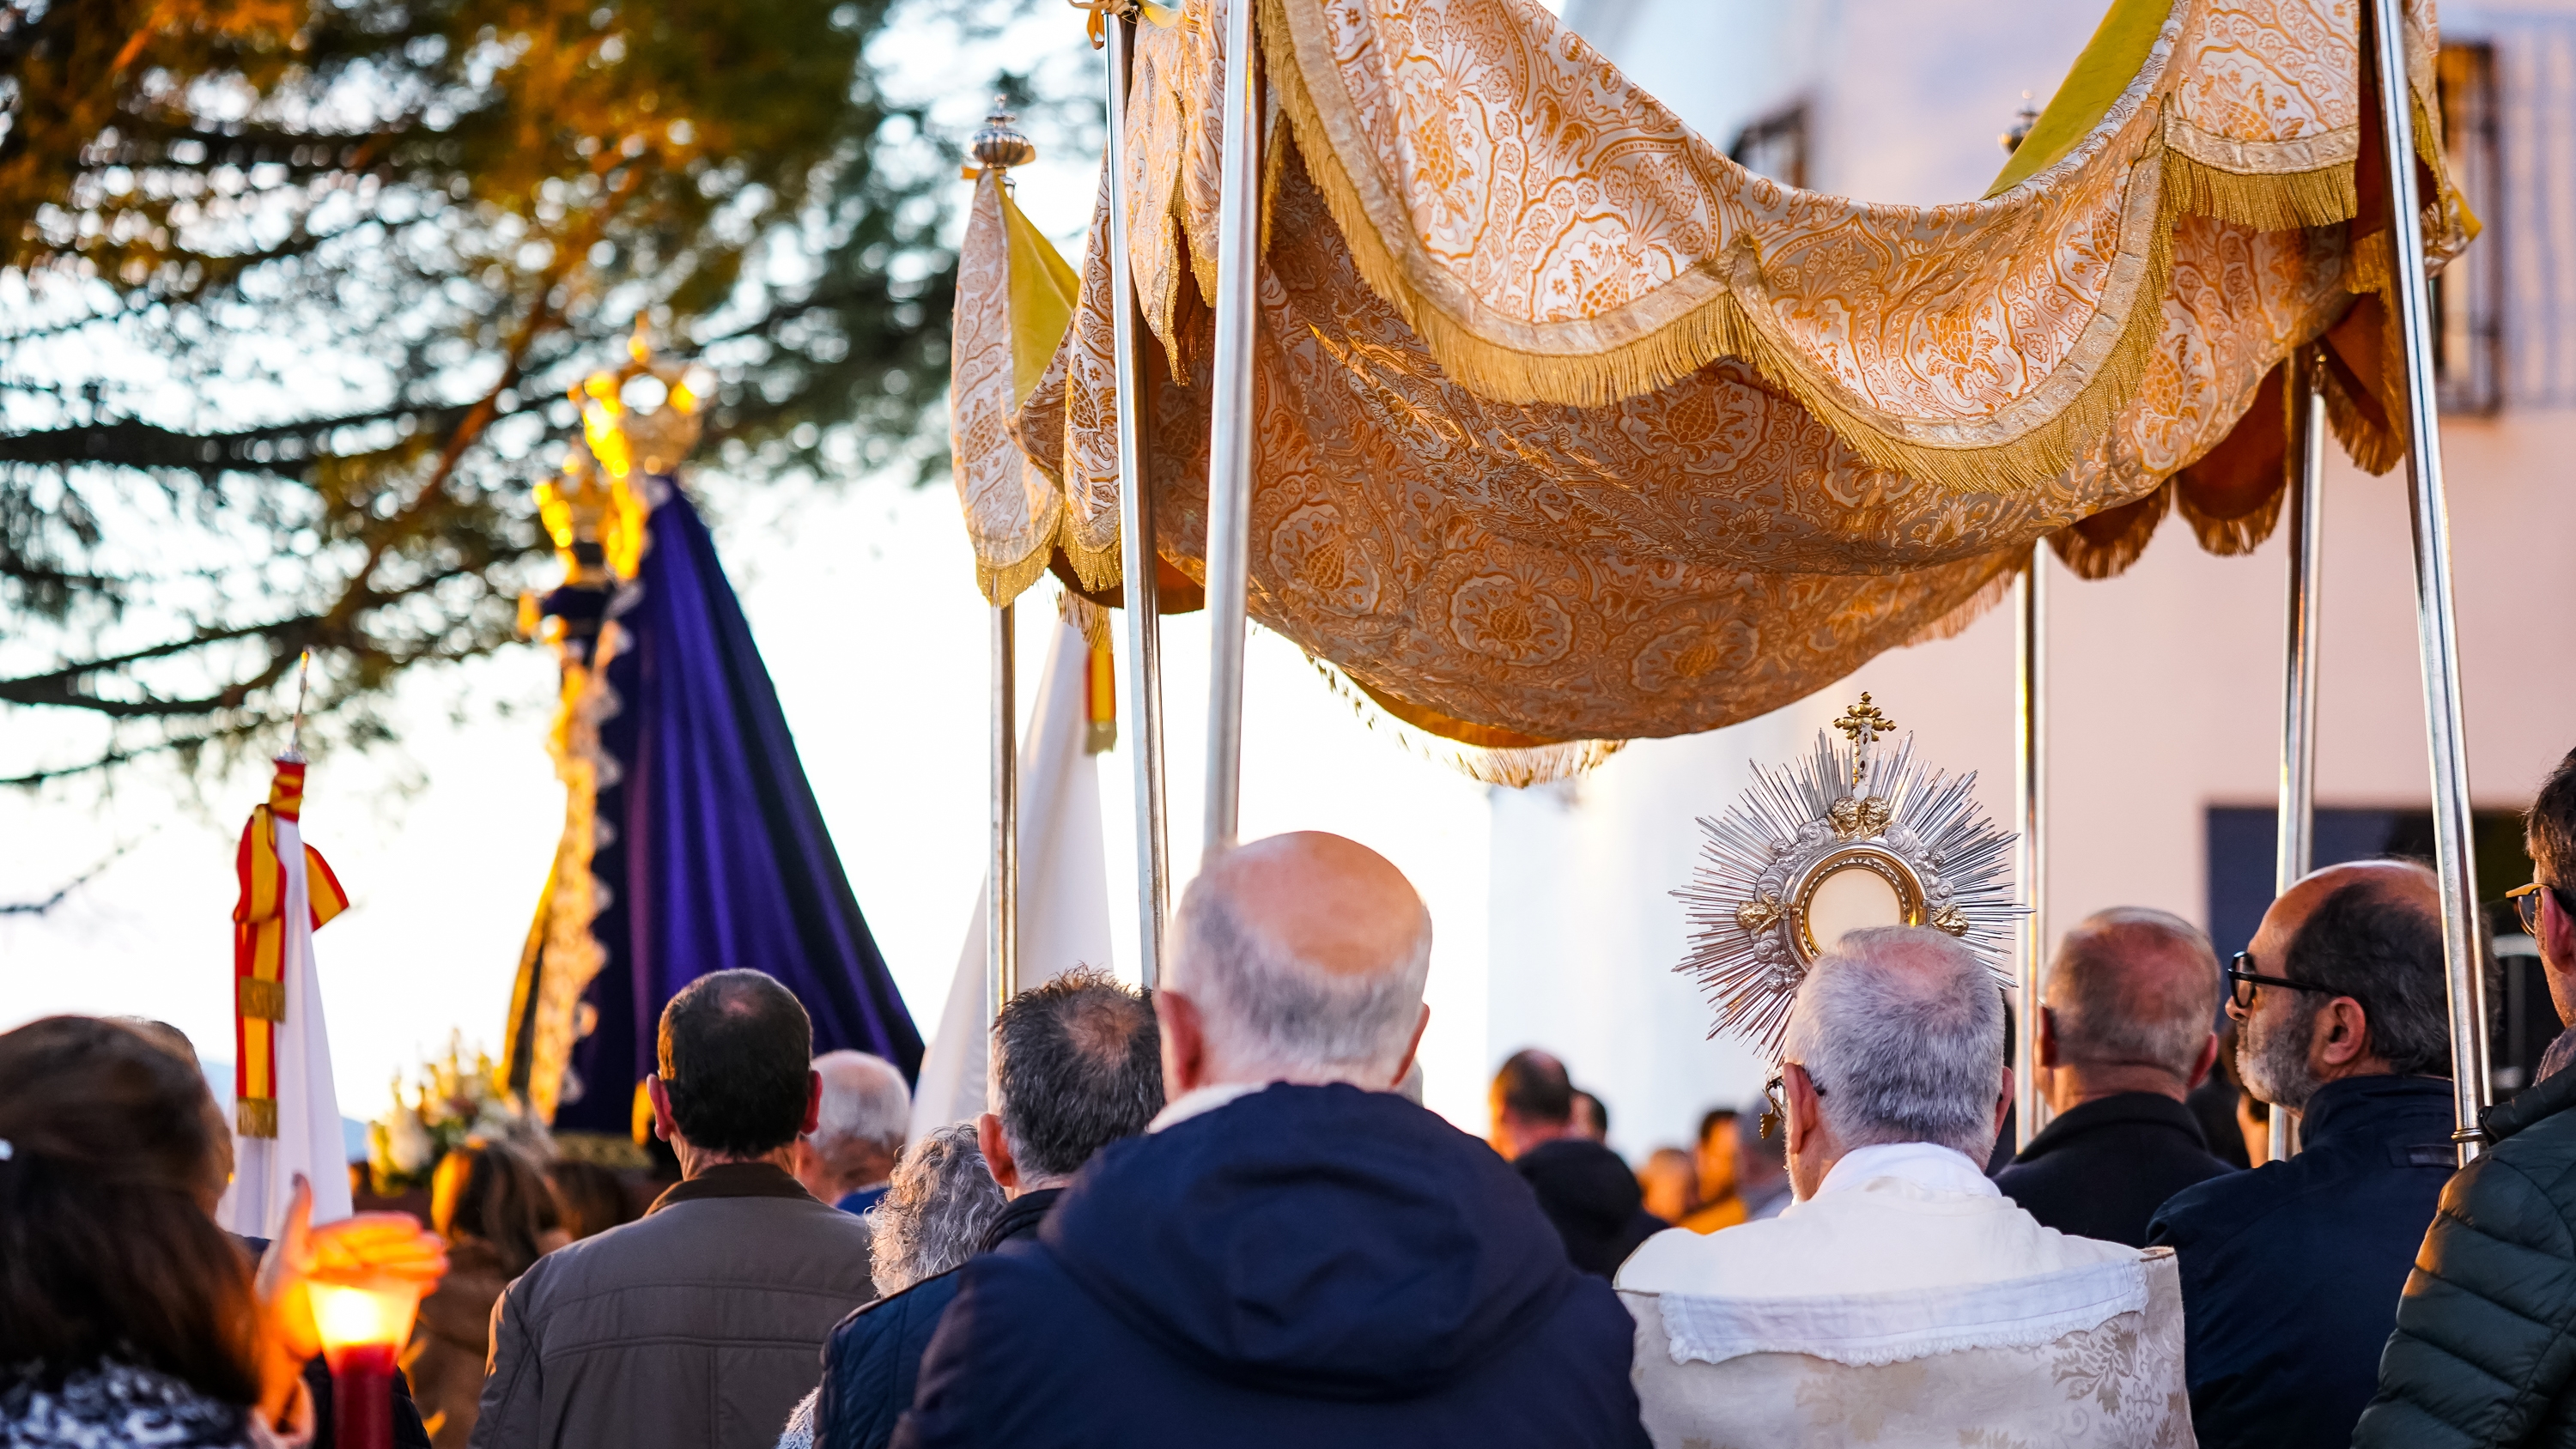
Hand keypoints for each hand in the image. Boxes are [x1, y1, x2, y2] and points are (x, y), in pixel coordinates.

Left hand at [257, 1175, 449, 1361]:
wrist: (271, 1341)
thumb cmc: (271, 1294)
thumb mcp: (284, 1252)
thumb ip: (296, 1216)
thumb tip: (301, 1175)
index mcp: (330, 1242)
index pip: (366, 1229)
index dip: (391, 1226)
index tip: (415, 1224)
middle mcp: (346, 1260)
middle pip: (387, 1250)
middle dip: (415, 1248)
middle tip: (440, 1247)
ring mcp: (355, 1283)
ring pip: (394, 1270)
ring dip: (419, 1267)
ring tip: (443, 1265)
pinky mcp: (360, 1307)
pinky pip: (392, 1294)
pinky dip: (412, 1289)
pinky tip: (430, 1285)